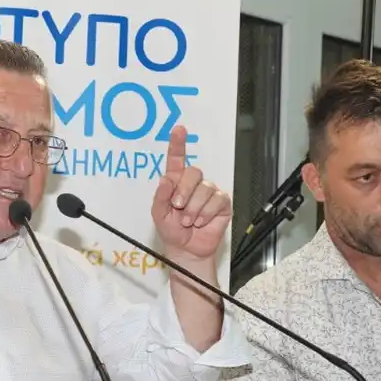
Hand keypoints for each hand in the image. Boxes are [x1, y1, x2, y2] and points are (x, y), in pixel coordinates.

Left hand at [151, 125, 230, 261]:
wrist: (187, 250)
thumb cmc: (172, 231)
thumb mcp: (159, 215)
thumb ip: (160, 197)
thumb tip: (166, 179)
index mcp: (176, 182)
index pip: (177, 160)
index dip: (178, 144)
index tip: (178, 129)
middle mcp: (193, 184)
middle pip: (193, 172)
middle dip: (184, 192)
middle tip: (178, 208)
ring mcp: (209, 192)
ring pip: (205, 189)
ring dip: (194, 208)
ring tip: (188, 221)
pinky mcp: (222, 203)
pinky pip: (217, 200)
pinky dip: (206, 214)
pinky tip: (201, 222)